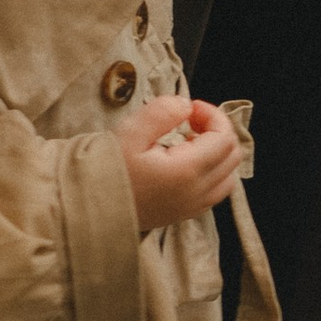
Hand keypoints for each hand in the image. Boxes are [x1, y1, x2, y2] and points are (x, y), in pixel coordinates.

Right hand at [119, 95, 245, 231]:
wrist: (88, 207)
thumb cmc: (106, 169)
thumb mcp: (130, 132)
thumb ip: (162, 112)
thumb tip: (186, 106)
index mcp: (187, 170)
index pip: (224, 137)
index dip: (213, 115)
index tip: (190, 108)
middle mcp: (197, 192)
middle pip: (232, 155)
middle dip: (218, 131)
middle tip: (191, 121)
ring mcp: (193, 206)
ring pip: (229, 176)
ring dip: (217, 153)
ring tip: (188, 141)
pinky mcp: (185, 214)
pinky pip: (216, 192)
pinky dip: (212, 173)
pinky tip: (186, 163)